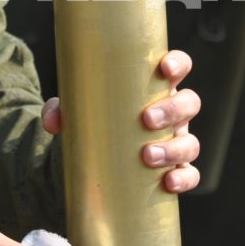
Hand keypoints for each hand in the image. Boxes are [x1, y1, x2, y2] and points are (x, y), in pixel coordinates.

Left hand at [42, 48, 201, 193]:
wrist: (94, 162)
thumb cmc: (96, 123)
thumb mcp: (78, 112)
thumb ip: (62, 110)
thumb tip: (54, 121)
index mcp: (154, 89)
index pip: (178, 67)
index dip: (179, 63)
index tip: (165, 68)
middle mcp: (172, 114)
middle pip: (190, 103)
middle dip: (173, 109)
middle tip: (147, 119)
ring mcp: (176, 142)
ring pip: (190, 142)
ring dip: (175, 148)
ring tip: (148, 156)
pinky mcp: (174, 170)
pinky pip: (190, 175)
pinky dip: (183, 178)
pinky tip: (168, 182)